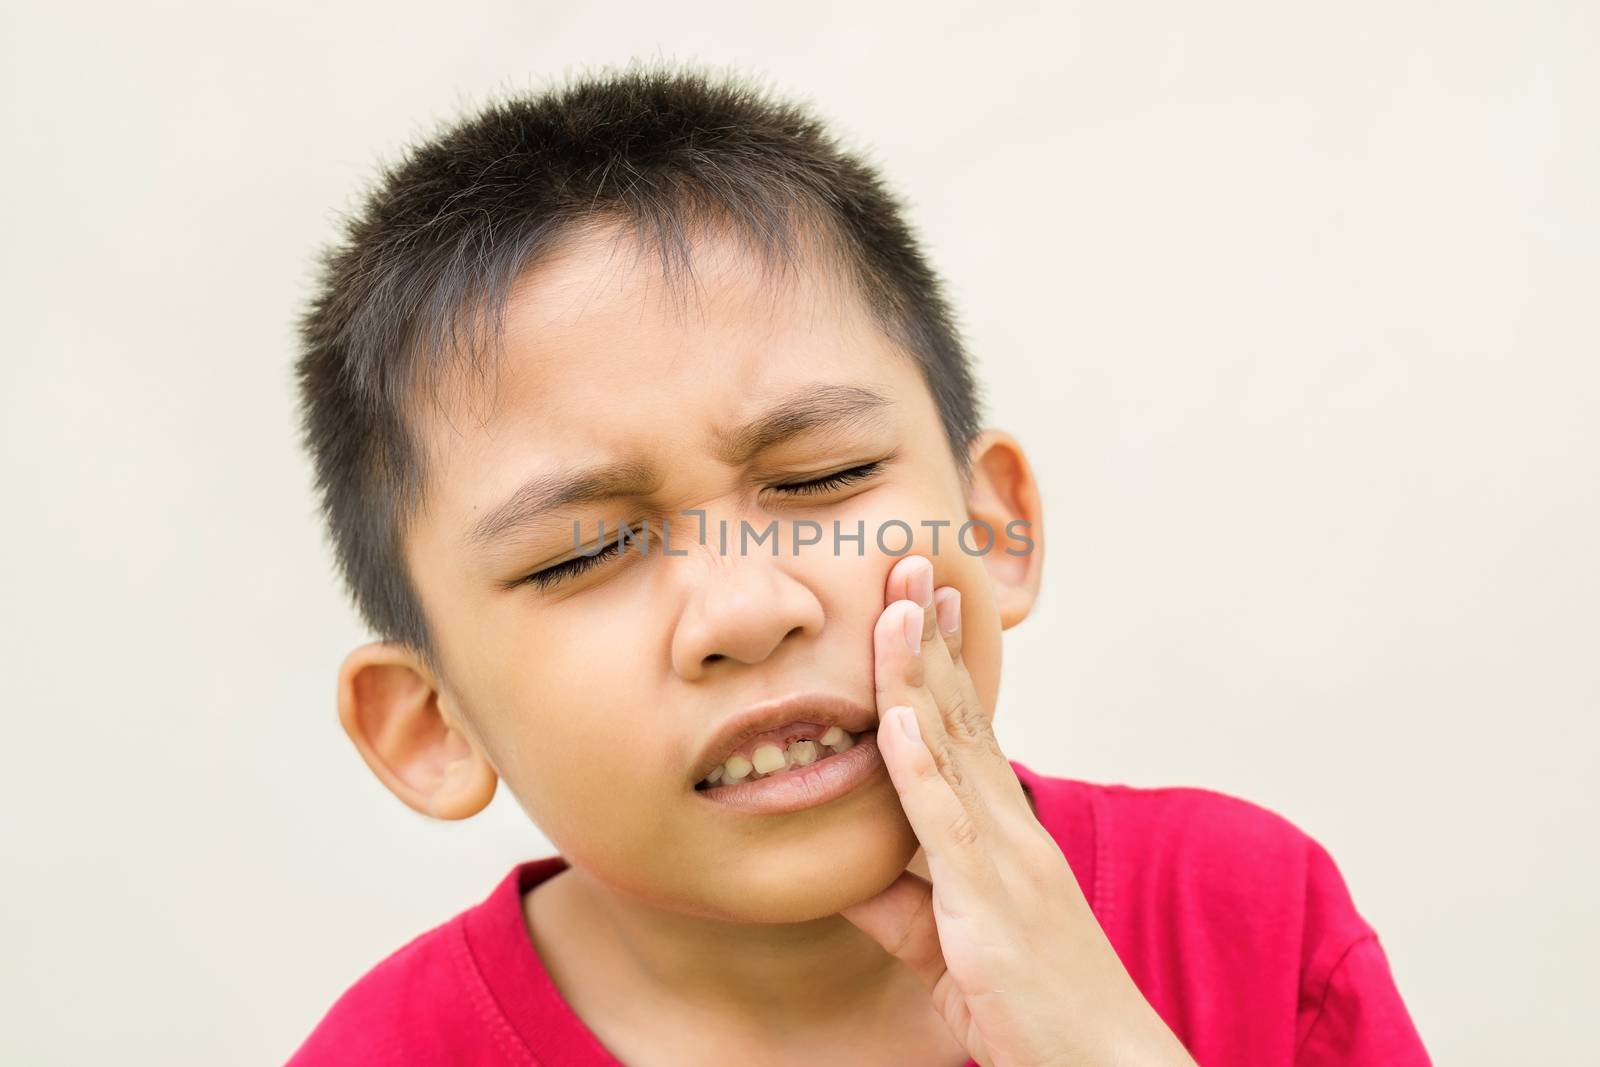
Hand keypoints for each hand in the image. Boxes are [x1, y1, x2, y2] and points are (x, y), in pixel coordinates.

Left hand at [838, 554, 1197, 1066]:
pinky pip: (946, 825)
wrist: (1101, 1066)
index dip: (943, 660)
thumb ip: (903, 907)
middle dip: (932, 635)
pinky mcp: (990, 904)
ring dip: (920, 674)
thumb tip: (849, 878)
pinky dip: (919, 768)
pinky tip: (895, 718)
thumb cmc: (1032, 1010)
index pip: (967, 727)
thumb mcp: (949, 950)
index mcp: (1004, 831)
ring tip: (897, 605)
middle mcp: (1009, 827)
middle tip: (909, 561)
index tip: (922, 599)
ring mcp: (1004, 859)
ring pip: (953, 748)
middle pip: (961, 713)